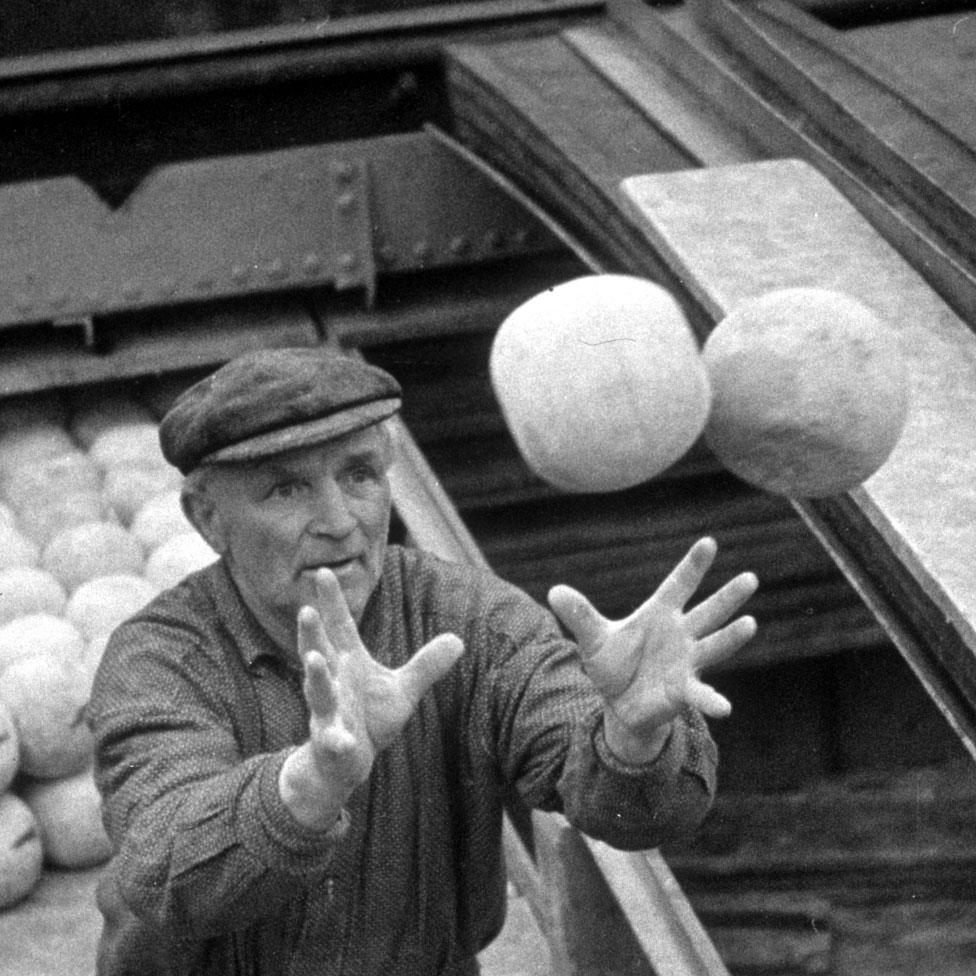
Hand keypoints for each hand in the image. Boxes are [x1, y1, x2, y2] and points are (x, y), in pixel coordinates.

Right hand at [280, 569, 462, 827]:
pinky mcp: (331, 742)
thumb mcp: (402, 689)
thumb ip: (427, 665)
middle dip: (312, 632)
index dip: (332, 601)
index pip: (339, 626)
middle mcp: (334, 682)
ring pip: (318, 691)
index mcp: (348, 663)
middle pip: (320, 651)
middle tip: (306, 609)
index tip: (323, 572)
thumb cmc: (368, 719)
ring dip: (316, 676)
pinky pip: (333, 740)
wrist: (347, 764)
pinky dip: (338, 740)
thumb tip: (459, 640)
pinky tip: (345, 741)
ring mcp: (328, 712)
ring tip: (313, 659)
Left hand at [547, 537, 756, 762]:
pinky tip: (725, 709)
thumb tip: (554, 591)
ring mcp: (686, 662)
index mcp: (659, 614)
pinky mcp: (683, 691)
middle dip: (728, 596)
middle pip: (708, 611)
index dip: (693, 565)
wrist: (619, 704)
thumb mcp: (592, 638)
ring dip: (731, 637)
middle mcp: (680, 634)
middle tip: (751, 578)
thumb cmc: (613, 664)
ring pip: (714, 645)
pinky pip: (701, 695)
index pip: (679, 584)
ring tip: (750, 624)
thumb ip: (579, 615)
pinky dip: (711, 701)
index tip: (710, 542)